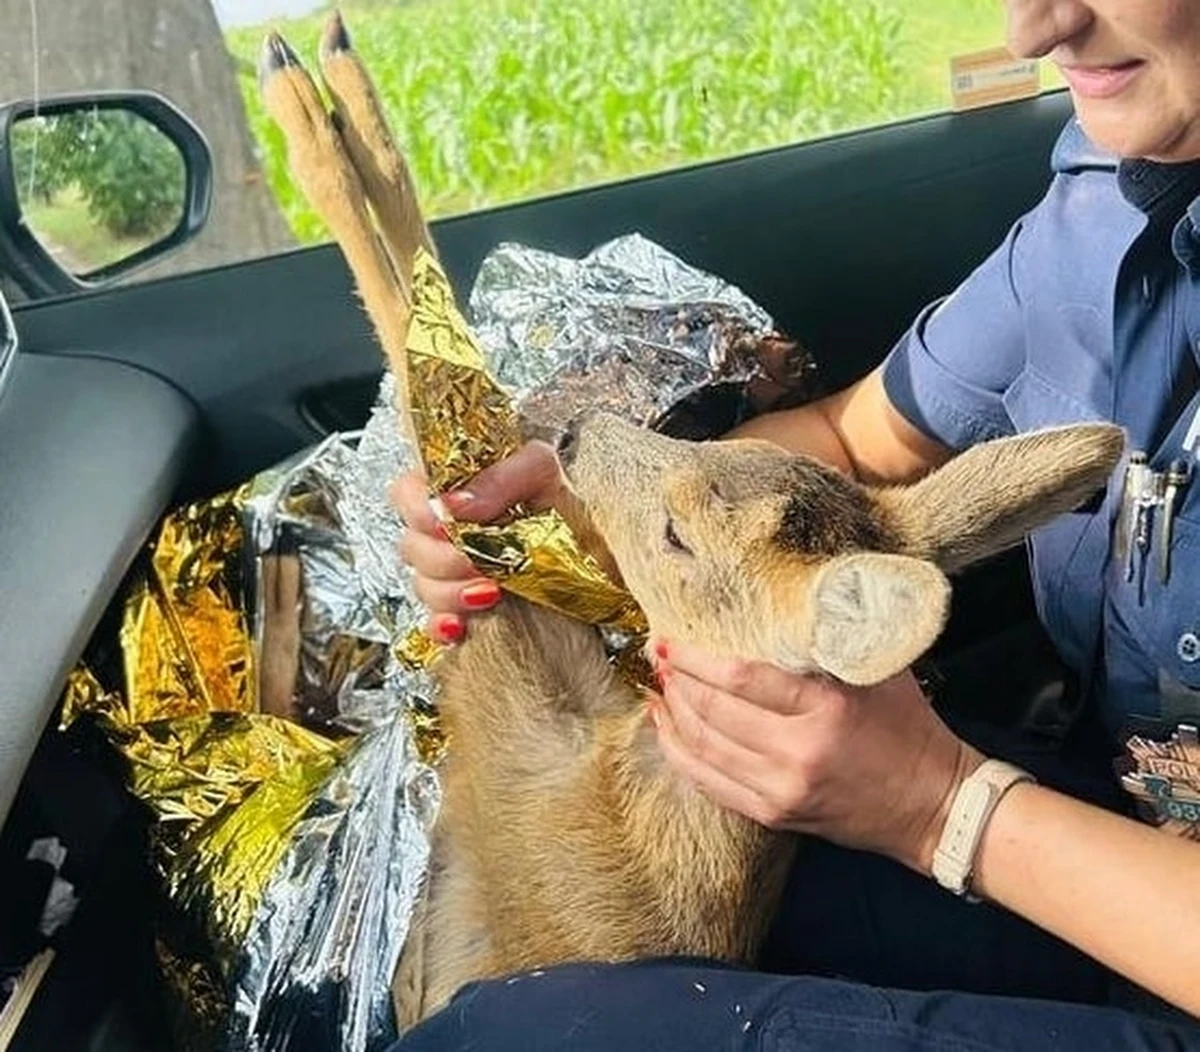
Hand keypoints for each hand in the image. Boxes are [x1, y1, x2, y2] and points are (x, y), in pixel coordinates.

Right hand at [390, 441, 565, 642]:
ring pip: (421, 585)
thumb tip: (454, 503)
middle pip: (411, 545)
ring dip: (450, 592)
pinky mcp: (464, 612)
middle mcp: (448, 534)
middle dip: (442, 557)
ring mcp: (453, 575)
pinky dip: (443, 626)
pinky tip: (460, 626)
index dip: (417, 509)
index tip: (445, 524)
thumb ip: (501, 476)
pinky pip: (433, 624)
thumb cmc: (571, 512)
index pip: (407, 493)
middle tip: (482, 561)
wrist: (604, 560)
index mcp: (456, 491)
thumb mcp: (544, 475)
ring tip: (492, 592)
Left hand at [649, 640, 982, 872]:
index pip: (739, 678)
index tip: (671, 638)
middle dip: (676, 679)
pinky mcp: (774, 815)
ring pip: (703, 748)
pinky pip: (710, 783)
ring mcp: (781, 790)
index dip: (695, 658)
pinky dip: (680, 754)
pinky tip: (666, 730)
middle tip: (657, 653)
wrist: (934, 805)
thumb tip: (779, 604)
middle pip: (712, 712)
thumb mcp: (878, 670)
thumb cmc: (909, 727)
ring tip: (657, 685)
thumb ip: (831, 638)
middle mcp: (797, 752)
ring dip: (672, 714)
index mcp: (825, 709)